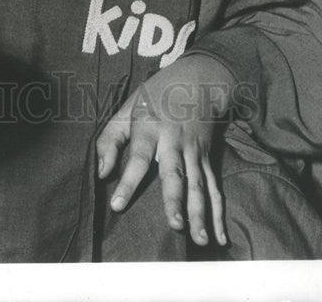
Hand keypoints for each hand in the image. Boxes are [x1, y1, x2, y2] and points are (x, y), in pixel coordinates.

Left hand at [96, 54, 233, 247]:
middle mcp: (174, 141)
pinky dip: (219, 213)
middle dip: (175, 200)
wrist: (196, 80)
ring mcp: (195, 151)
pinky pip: (214, 188)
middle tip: (176, 226)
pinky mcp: (208, 158)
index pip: (138, 159)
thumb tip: (101, 172)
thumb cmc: (153, 98)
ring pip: (199, 185)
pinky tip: (220, 236)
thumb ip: (109, 139)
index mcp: (150, 128)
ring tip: (200, 240)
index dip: (127, 182)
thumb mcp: (126, 109)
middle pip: (175, 174)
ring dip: (201, 213)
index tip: (117, 205)